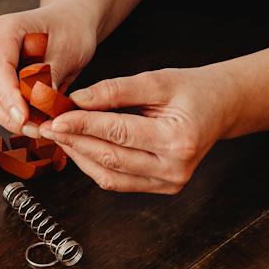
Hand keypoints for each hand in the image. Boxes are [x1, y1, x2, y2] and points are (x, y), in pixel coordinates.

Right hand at [0, 1, 99, 135]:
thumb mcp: (70, 49)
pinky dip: (13, 116)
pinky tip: (35, 123)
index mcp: (4, 30)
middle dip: (9, 115)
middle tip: (37, 131)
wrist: (70, 23)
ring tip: (39, 129)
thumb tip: (39, 102)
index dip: (9, 97)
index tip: (24, 119)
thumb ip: (51, 74)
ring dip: (10, 119)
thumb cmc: (71, 30)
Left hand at [40, 67, 236, 193]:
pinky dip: (94, 165)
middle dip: (74, 143)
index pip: (118, 133)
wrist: (222, 107)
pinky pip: (118, 182)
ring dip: (80, 157)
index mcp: (178, 139)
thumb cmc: (193, 90)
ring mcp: (169, 183)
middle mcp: (174, 168)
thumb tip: (77, 100)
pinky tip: (79, 147)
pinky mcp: (161, 188)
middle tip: (46, 128)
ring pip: (109, 176)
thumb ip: (116, 90)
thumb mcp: (157, 80)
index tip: (55, 118)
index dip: (83, 126)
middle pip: (111, 159)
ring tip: (59, 137)